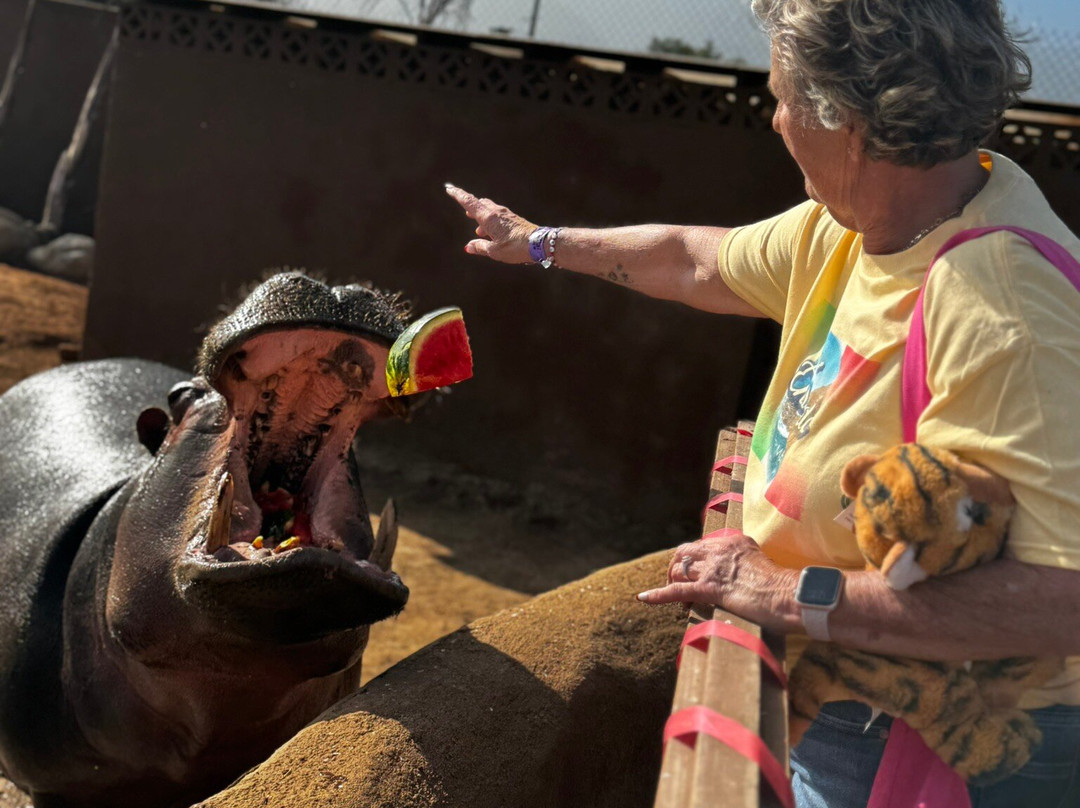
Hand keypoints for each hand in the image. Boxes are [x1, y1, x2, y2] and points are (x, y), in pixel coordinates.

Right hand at [445, 184, 537, 263]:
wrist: (539, 244)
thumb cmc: (515, 248)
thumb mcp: (494, 251)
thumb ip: (480, 247)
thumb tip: (468, 247)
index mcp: (488, 218)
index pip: (469, 203)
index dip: (458, 195)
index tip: (449, 188)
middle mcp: (496, 212)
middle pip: (479, 203)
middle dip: (469, 205)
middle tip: (464, 210)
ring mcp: (506, 214)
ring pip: (488, 209)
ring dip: (481, 216)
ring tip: (479, 231)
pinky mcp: (513, 219)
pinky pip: (497, 216)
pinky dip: (490, 221)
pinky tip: (492, 234)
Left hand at [638, 532, 799, 631]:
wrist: (790, 596)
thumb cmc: (784, 589)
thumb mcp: (763, 567)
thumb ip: (748, 566)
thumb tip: (743, 578)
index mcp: (734, 542)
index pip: (702, 546)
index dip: (694, 561)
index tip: (695, 574)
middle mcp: (721, 550)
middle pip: (685, 554)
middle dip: (676, 568)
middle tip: (677, 583)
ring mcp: (714, 569)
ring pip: (680, 571)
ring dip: (672, 583)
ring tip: (673, 598)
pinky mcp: (711, 588)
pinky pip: (677, 590)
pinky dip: (659, 595)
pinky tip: (644, 598)